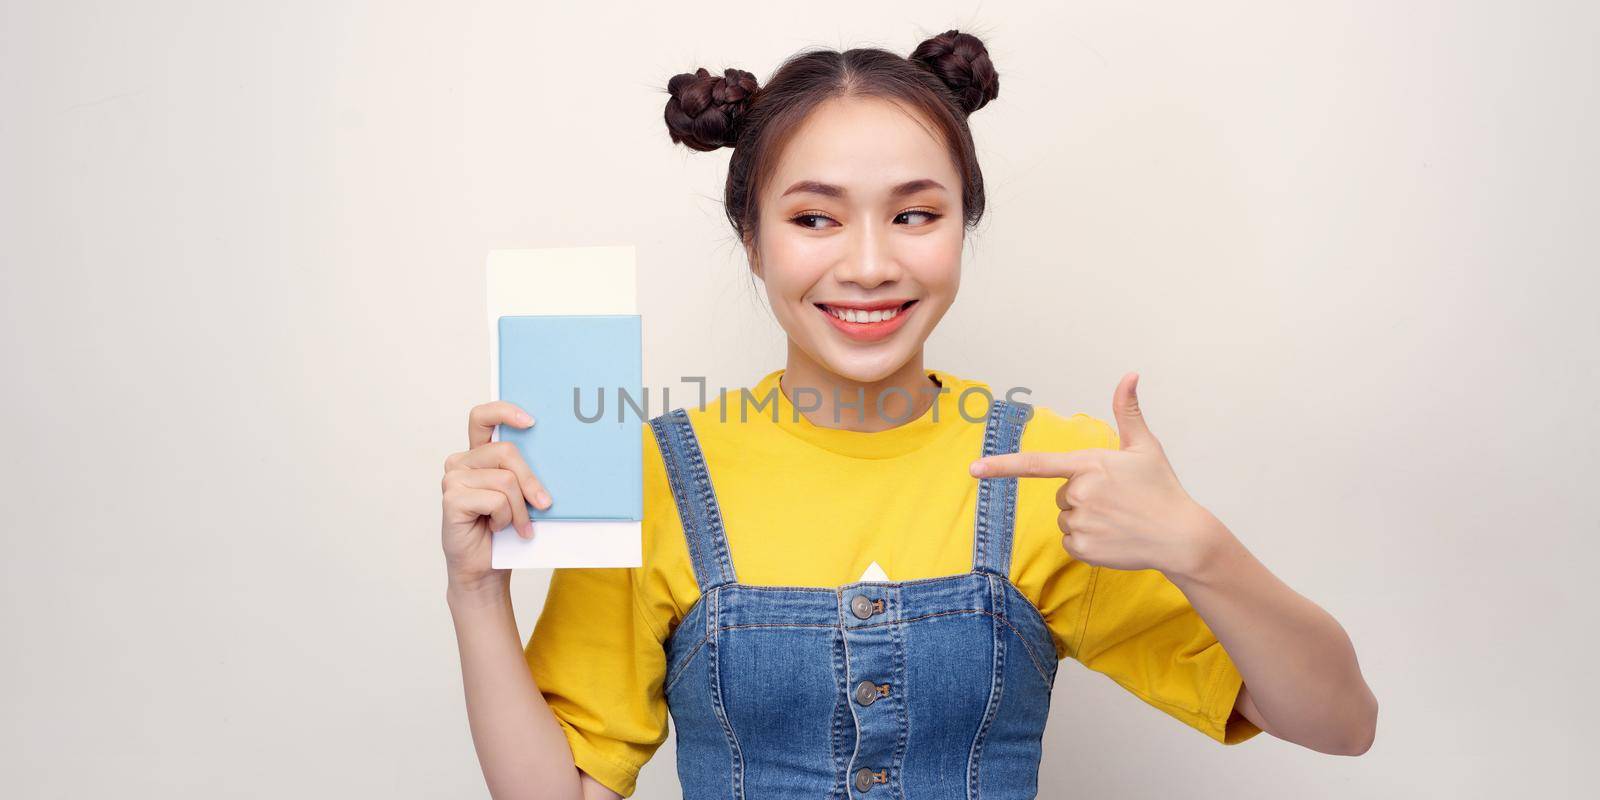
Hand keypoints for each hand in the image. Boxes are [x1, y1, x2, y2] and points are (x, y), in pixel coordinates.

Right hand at [439, 401, 553, 589]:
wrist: (485, 569)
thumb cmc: (503, 532)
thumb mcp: (519, 496)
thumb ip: (524, 473)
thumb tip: (554, 456)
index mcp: (477, 455)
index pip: (482, 417)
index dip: (504, 411)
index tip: (530, 422)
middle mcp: (461, 462)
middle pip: (506, 452)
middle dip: (531, 480)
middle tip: (543, 503)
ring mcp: (453, 479)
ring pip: (506, 480)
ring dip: (520, 509)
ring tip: (517, 525)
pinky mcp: (451, 499)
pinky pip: (496, 500)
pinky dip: (505, 518)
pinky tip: (497, 529)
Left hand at [968, 372, 1222, 577]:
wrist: (1181, 537)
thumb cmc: (1162, 488)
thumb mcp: (1144, 447)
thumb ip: (1128, 411)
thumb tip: (1130, 374)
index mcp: (1089, 464)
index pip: (1037, 463)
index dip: (1002, 466)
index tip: (974, 470)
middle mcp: (1080, 493)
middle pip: (1061, 494)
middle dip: (1083, 496)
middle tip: (1116, 500)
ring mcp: (1080, 522)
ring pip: (1065, 518)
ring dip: (1086, 519)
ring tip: (1118, 519)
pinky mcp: (1083, 548)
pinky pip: (1070, 541)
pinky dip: (1088, 541)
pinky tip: (1114, 537)